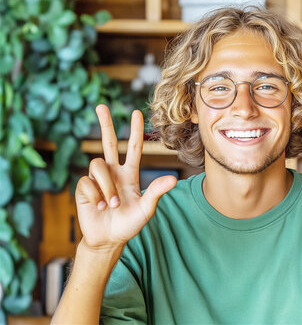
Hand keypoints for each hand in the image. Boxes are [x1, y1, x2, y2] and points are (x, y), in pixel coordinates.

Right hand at [75, 104, 176, 251]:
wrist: (108, 239)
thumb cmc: (129, 224)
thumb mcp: (146, 209)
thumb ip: (156, 192)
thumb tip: (174, 178)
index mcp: (130, 174)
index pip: (133, 148)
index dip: (135, 131)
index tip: (136, 113)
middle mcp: (113, 172)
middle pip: (108, 142)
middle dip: (105, 124)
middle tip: (100, 106)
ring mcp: (97, 179)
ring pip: (98, 165)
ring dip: (106, 186)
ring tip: (110, 204)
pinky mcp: (84, 188)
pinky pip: (87, 182)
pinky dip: (95, 195)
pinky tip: (98, 206)